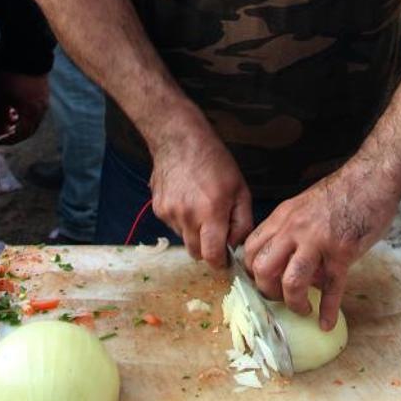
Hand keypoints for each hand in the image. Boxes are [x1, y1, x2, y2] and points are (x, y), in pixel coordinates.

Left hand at [0, 71, 48, 144]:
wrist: (26, 52)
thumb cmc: (9, 76)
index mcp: (30, 112)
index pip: (22, 134)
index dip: (10, 140)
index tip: (0, 140)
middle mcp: (41, 108)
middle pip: (30, 128)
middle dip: (16, 131)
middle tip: (4, 131)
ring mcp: (44, 99)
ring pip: (33, 118)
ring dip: (21, 120)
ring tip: (8, 115)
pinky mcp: (44, 90)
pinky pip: (36, 108)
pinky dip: (26, 111)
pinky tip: (15, 104)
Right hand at [149, 126, 252, 266]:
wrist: (179, 139)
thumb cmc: (215, 161)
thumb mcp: (240, 189)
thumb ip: (242, 222)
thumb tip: (237, 246)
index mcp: (211, 212)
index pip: (212, 256)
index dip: (221, 261)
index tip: (226, 256)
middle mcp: (187, 216)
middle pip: (196, 253)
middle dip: (208, 248)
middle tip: (216, 230)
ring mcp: (169, 213)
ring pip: (184, 239)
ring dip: (194, 233)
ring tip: (201, 207)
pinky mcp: (158, 209)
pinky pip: (173, 226)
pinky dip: (182, 221)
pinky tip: (187, 200)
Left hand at [243, 156, 397, 331]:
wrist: (371, 179)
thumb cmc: (341, 191)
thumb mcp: (304, 204)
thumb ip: (292, 229)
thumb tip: (288, 259)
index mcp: (283, 217)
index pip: (252, 249)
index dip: (252, 271)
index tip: (263, 282)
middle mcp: (295, 229)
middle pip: (264, 269)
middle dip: (268, 292)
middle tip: (280, 299)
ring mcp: (318, 242)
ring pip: (292, 282)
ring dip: (295, 303)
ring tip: (303, 309)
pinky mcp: (342, 253)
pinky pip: (332, 289)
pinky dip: (328, 310)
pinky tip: (327, 322)